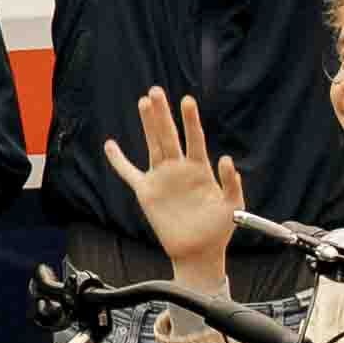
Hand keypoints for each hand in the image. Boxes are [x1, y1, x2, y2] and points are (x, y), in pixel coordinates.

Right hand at [111, 85, 240, 268]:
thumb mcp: (232, 206)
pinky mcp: (146, 192)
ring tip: (143, 102)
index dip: (190, 120)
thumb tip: (226, 159)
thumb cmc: (218, 229)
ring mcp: (161, 178)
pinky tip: (110, 146)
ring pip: (152, 145)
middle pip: (168, 135)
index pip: (194, 139)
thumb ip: (231, 183)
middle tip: (156, 91)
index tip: (188, 100)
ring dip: (147, 125)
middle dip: (163, 114)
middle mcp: (179, 169)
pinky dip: (119, 160)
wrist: (198, 251)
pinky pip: (128, 173)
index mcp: (199, 169)